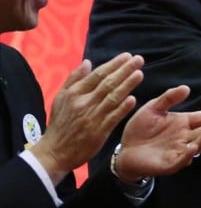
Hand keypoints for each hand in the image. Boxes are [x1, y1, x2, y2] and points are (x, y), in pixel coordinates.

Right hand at [31, 53, 143, 184]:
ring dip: (127, 85)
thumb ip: (74, 79)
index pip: (97, 75)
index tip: (127, 56)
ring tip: (140, 74)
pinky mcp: (99, 132)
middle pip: (107, 83)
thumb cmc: (60, 123)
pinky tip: (133, 99)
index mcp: (74, 93)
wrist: (55, 151)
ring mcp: (92, 117)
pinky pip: (113, 117)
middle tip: (139, 59)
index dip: (113, 64)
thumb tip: (87, 62)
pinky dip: (123, 108)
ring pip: (112, 98)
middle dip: (124, 70)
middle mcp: (83, 103)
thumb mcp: (61, 98)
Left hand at [115, 85, 200, 181]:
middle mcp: (184, 138)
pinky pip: (181, 160)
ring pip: (196, 146)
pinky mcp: (170, 164)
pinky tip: (193, 147)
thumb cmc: (140, 128)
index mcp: (183, 123)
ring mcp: (179, 151)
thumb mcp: (153, 109)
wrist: (125, 149)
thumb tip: (187, 88)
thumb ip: (168, 98)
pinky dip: (188, 154)